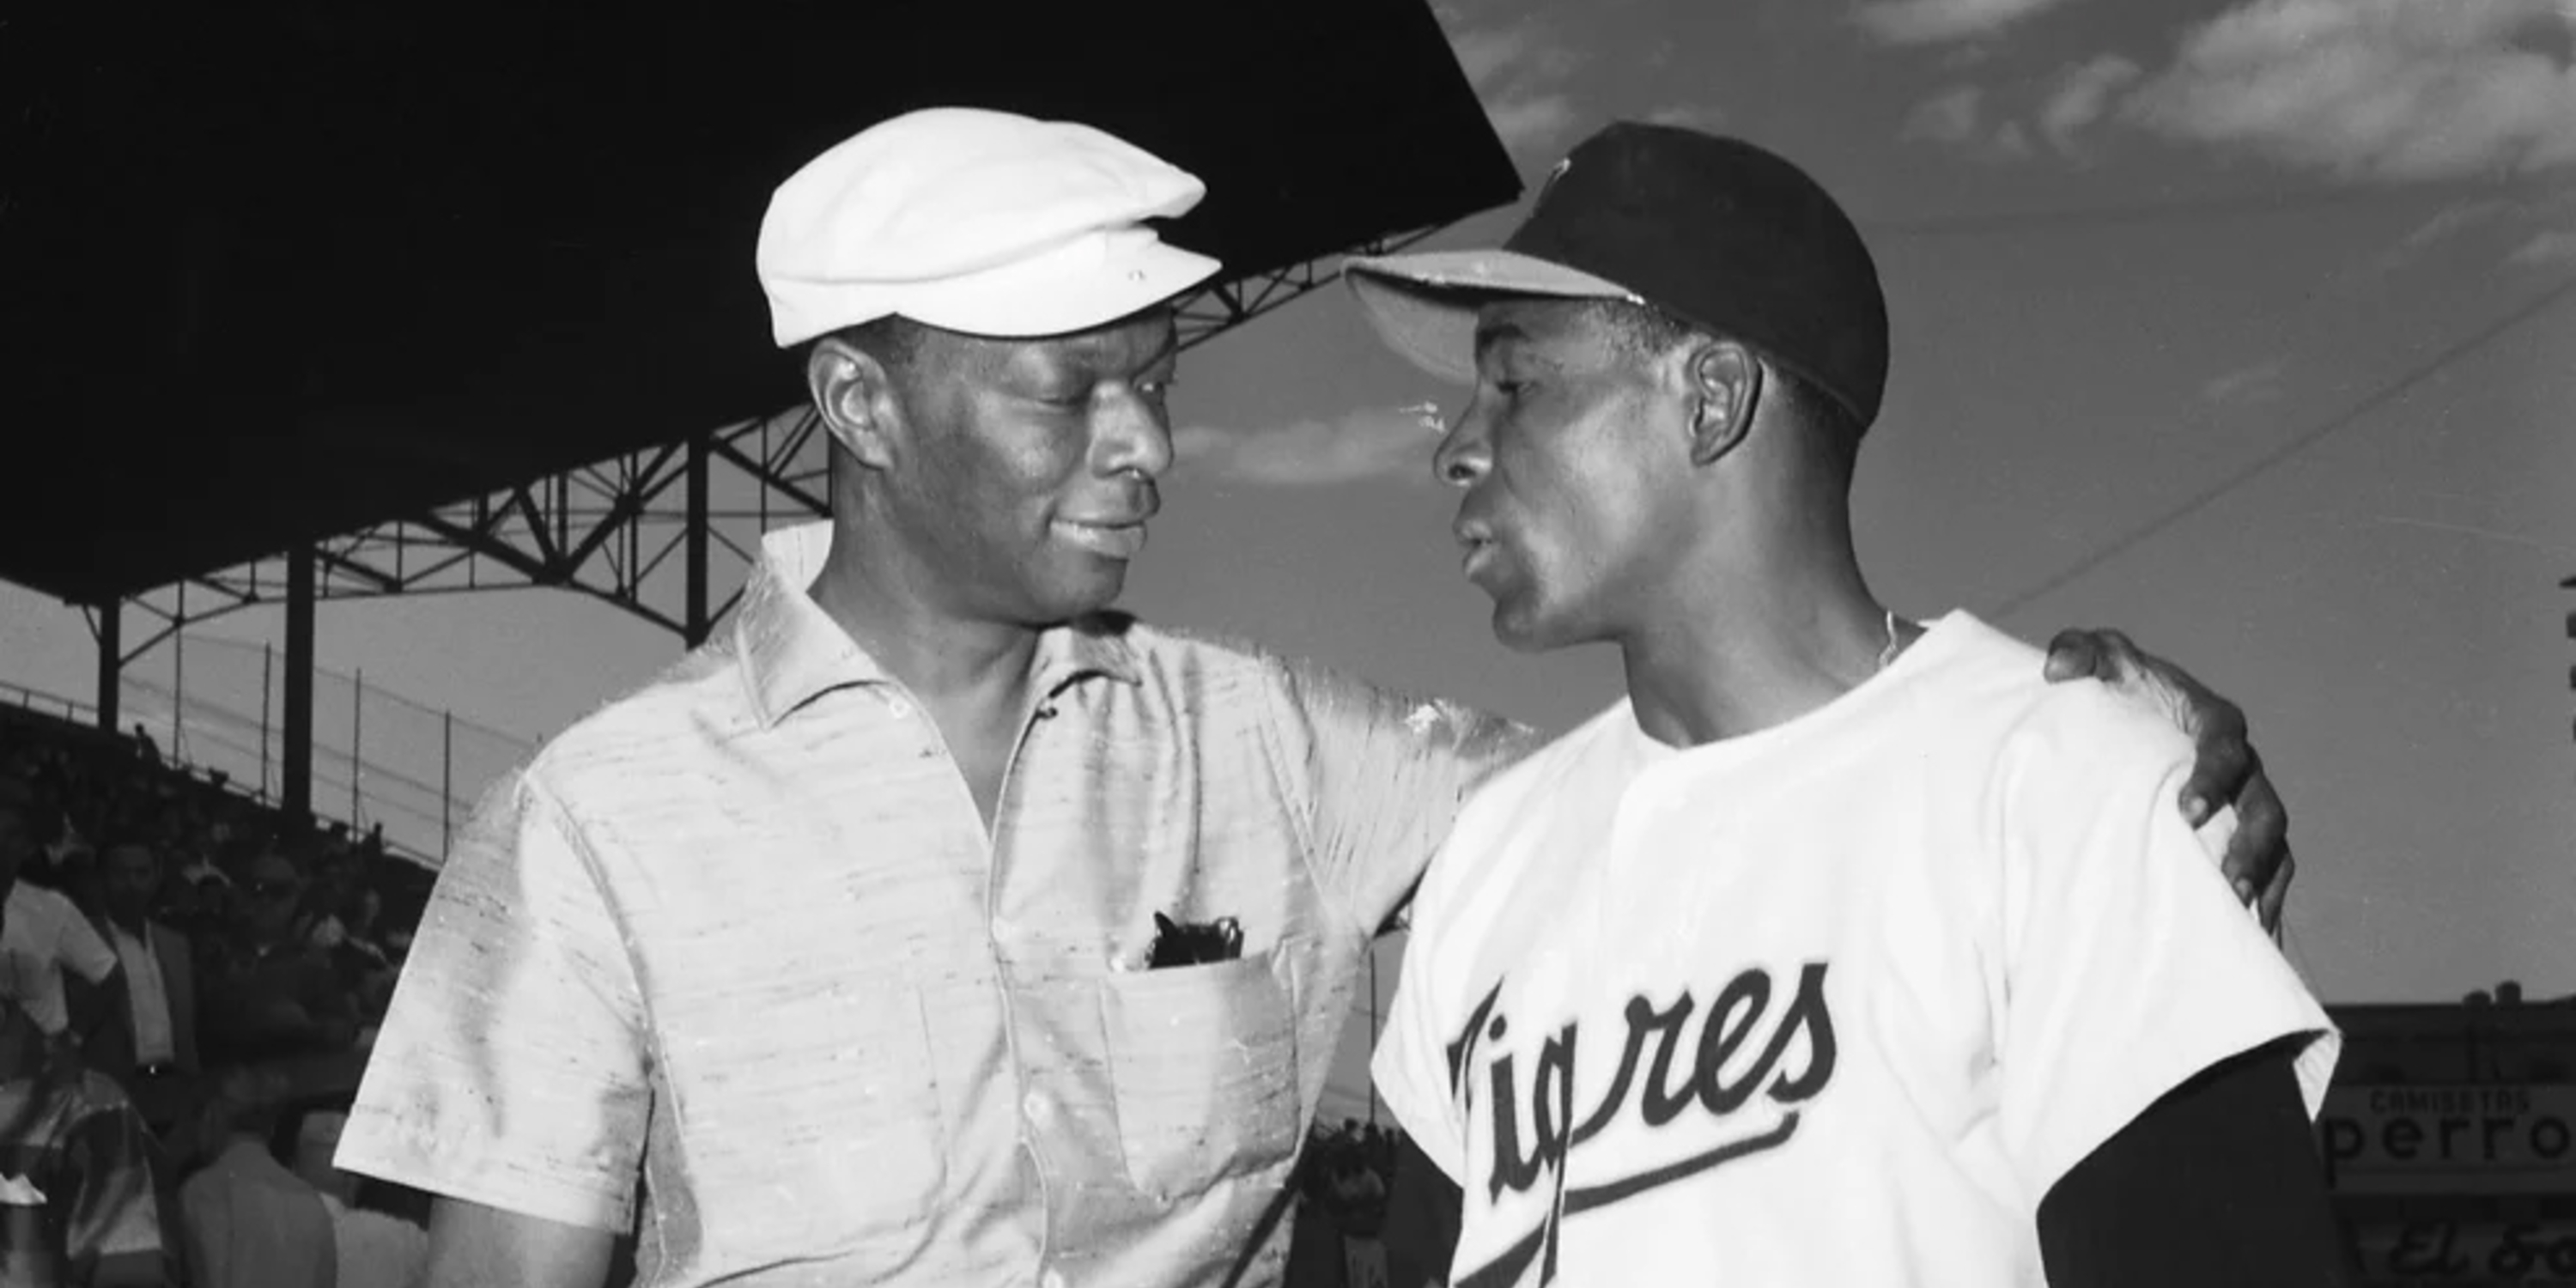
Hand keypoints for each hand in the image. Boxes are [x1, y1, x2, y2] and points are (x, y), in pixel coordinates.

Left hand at [2043, 628, 2291, 933]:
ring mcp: (2248, 803)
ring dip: (2260, 880)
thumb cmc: (2116, 684)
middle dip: (2249, 845)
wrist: (2129, 712)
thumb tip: (2057, 671)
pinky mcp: (2243, 836)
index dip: (2213, 779)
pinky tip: (2248, 935)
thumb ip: (2078, 651)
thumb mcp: (2096, 658)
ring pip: (2273, 845)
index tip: (2187, 811)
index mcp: (2213, 721)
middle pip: (2263, 808)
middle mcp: (2243, 765)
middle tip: (2223, 880)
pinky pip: (2269, 873)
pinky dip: (2263, 903)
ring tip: (2236, 912)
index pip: (2225, 748)